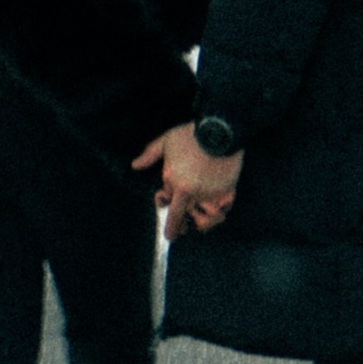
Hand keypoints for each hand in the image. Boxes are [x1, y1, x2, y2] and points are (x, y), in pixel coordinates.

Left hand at [136, 123, 241, 243]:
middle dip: (177, 229)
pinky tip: (216, 208)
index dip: (164, 206)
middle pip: (182, 220)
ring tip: (199, 221)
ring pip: (205, 222)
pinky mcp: (227, 193)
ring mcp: (211, 195)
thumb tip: (135, 165)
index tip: (165, 205)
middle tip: (176, 233)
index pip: (166, 205)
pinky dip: (220, 212)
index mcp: (175, 183)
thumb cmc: (191, 135)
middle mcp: (192, 193)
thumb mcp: (166, 141)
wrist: (218, 130)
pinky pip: (223, 212)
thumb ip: (150, 155)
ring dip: (201, 223)